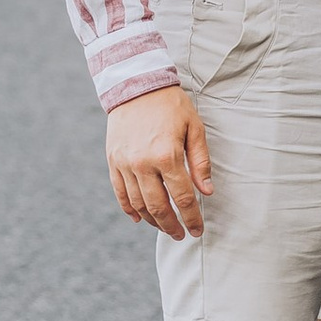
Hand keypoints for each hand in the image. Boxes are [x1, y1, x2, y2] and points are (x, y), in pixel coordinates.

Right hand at [106, 84, 212, 238]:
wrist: (135, 84)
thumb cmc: (171, 105)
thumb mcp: (194, 128)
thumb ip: (200, 162)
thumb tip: (206, 192)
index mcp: (167, 155)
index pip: (182, 197)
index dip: (191, 218)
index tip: (198, 230)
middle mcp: (143, 164)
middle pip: (158, 207)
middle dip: (172, 226)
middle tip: (182, 235)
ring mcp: (125, 164)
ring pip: (138, 204)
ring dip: (153, 221)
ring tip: (165, 227)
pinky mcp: (113, 161)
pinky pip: (120, 193)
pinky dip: (129, 210)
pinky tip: (140, 219)